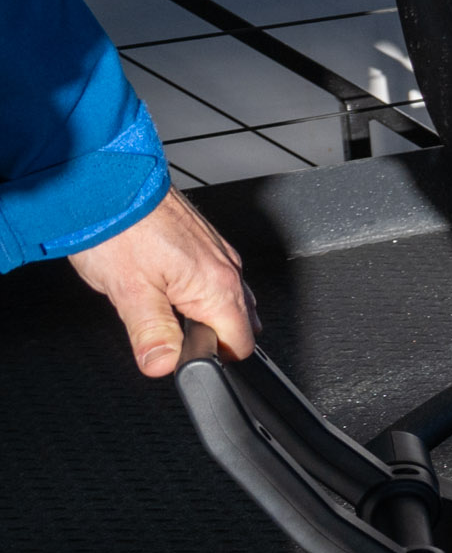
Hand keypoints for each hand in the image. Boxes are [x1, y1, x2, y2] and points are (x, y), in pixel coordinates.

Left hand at [65, 192, 254, 377]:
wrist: (111, 185)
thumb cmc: (119, 231)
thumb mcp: (128, 293)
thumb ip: (151, 335)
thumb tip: (164, 367)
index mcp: (217, 285)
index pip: (239, 344)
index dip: (211, 358)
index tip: (182, 356)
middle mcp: (228, 268)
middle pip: (239, 324)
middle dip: (210, 337)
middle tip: (167, 334)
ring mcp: (220, 252)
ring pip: (228, 301)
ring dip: (203, 315)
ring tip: (162, 310)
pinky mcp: (207, 242)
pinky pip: (216, 279)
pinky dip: (198, 293)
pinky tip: (166, 288)